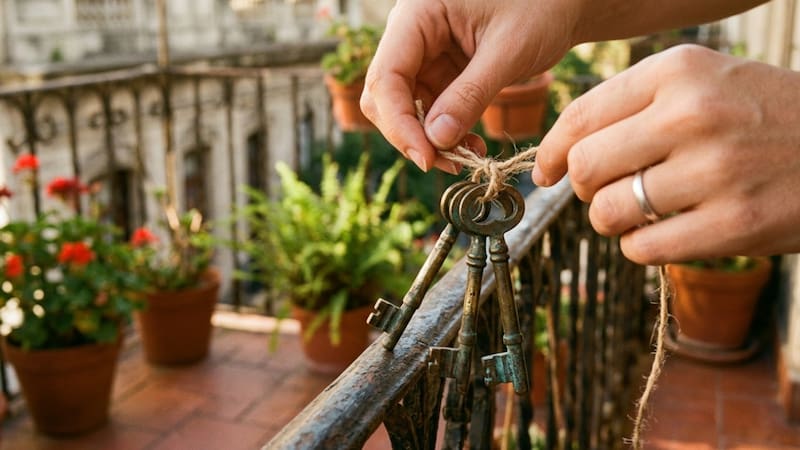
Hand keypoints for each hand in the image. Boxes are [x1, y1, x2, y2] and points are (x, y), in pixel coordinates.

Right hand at [361, 0, 577, 171]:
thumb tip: (436, 141)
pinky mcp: (439, 72)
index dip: (399, 123)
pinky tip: (470, 145)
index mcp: (418, 14)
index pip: (387, 76)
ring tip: (465, 157)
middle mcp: (411, 33)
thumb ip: (470, 95)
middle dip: (410, 135)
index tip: (427, 158)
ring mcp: (423, 54)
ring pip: (404, 109)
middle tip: (444, 163)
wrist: (564, 5)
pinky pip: (429, 110)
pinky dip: (444, 133)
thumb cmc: (542, 8)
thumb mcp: (508, 52)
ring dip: (429, 140)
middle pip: (386, 95)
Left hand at [534, 44, 799, 263]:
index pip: (581, 116)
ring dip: (612, 221)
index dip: (551, 151)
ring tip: (639, 213)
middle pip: (587, 166)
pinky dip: (640, 248)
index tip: (545, 171)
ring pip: (610, 212)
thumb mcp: (705, 82)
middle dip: (584, 188)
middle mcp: (693, 114)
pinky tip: (665, 233)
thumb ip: (634, 106)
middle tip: (605, 192)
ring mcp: (717, 170)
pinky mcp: (736, 223)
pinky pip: (643, 249)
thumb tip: (562, 153)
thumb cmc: (764, 116)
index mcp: (679, 71)